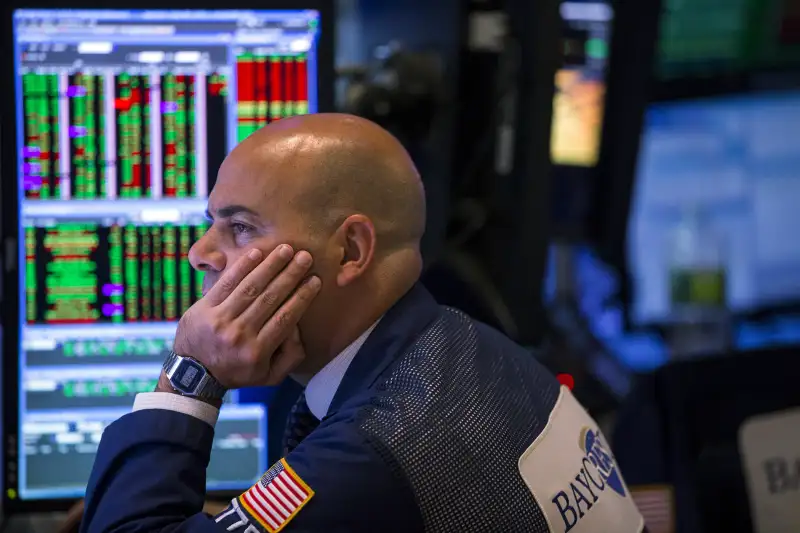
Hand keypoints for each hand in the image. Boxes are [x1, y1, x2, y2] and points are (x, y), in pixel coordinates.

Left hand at [172, 245, 320, 388]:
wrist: (193, 375)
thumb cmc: (238, 372)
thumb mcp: (270, 376)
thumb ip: (291, 356)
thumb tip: (298, 327)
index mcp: (257, 351)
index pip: (286, 317)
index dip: (302, 296)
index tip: (315, 280)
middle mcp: (239, 334)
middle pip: (270, 298)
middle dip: (291, 274)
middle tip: (305, 257)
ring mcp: (220, 319)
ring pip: (250, 287)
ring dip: (270, 265)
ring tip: (286, 249)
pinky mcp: (204, 308)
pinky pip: (226, 283)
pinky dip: (242, 267)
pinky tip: (257, 253)